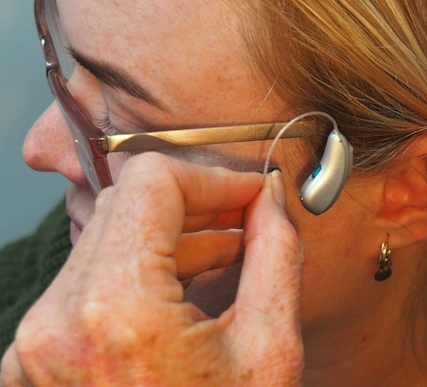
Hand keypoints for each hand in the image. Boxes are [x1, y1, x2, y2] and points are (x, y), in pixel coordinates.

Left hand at [1, 153, 303, 385]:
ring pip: (105, 244)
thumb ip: (276, 256)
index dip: (214, 177)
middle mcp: (55, 321)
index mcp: (115, 310)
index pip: (152, 181)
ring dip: (170, 239)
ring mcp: (34, 347)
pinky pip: (88, 287)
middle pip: (124, 206)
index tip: (254, 195)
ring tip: (228, 253)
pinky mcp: (34, 364)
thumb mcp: (270, 352)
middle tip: (249, 218)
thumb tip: (273, 202)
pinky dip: (140, 275)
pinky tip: (187, 291)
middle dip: (195, 203)